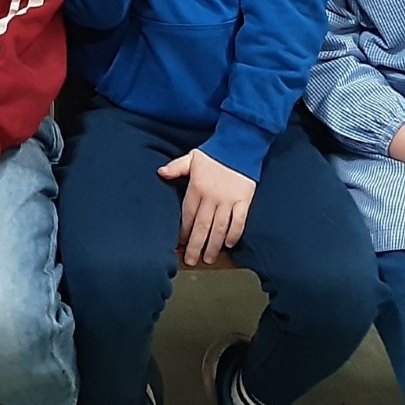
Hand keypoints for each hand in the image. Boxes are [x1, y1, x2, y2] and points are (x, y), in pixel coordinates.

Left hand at [158, 147, 255, 266]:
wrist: (240, 144)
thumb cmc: (214, 152)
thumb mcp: (192, 157)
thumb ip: (176, 167)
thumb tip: (160, 172)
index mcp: (197, 188)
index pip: (188, 215)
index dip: (183, 232)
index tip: (180, 244)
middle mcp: (212, 197)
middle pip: (202, 227)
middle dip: (195, 246)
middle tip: (191, 261)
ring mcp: (229, 200)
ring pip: (219, 228)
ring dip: (213, 246)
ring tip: (208, 259)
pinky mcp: (244, 200)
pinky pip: (239, 222)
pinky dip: (234, 234)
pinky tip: (229, 244)